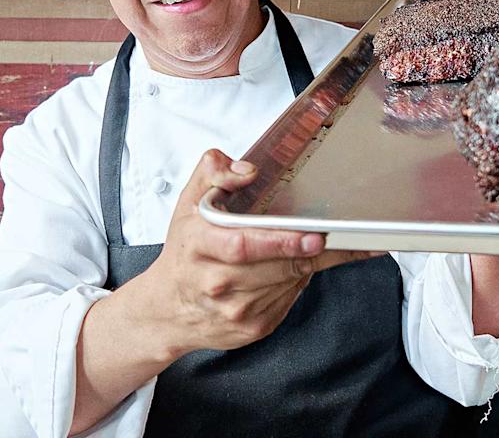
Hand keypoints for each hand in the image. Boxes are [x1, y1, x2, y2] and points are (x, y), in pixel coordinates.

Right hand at [136, 149, 378, 357]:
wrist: (169, 307)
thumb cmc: (186, 251)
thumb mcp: (189, 202)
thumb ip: (214, 172)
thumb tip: (247, 171)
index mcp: (198, 246)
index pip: (243, 245)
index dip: (281, 242)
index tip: (312, 236)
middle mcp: (214, 282)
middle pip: (272, 267)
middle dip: (305, 252)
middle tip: (329, 238)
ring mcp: (234, 310)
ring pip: (286, 283)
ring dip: (307, 265)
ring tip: (318, 247)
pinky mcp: (252, 327)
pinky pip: (288, 300)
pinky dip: (299, 282)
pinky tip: (297, 267)